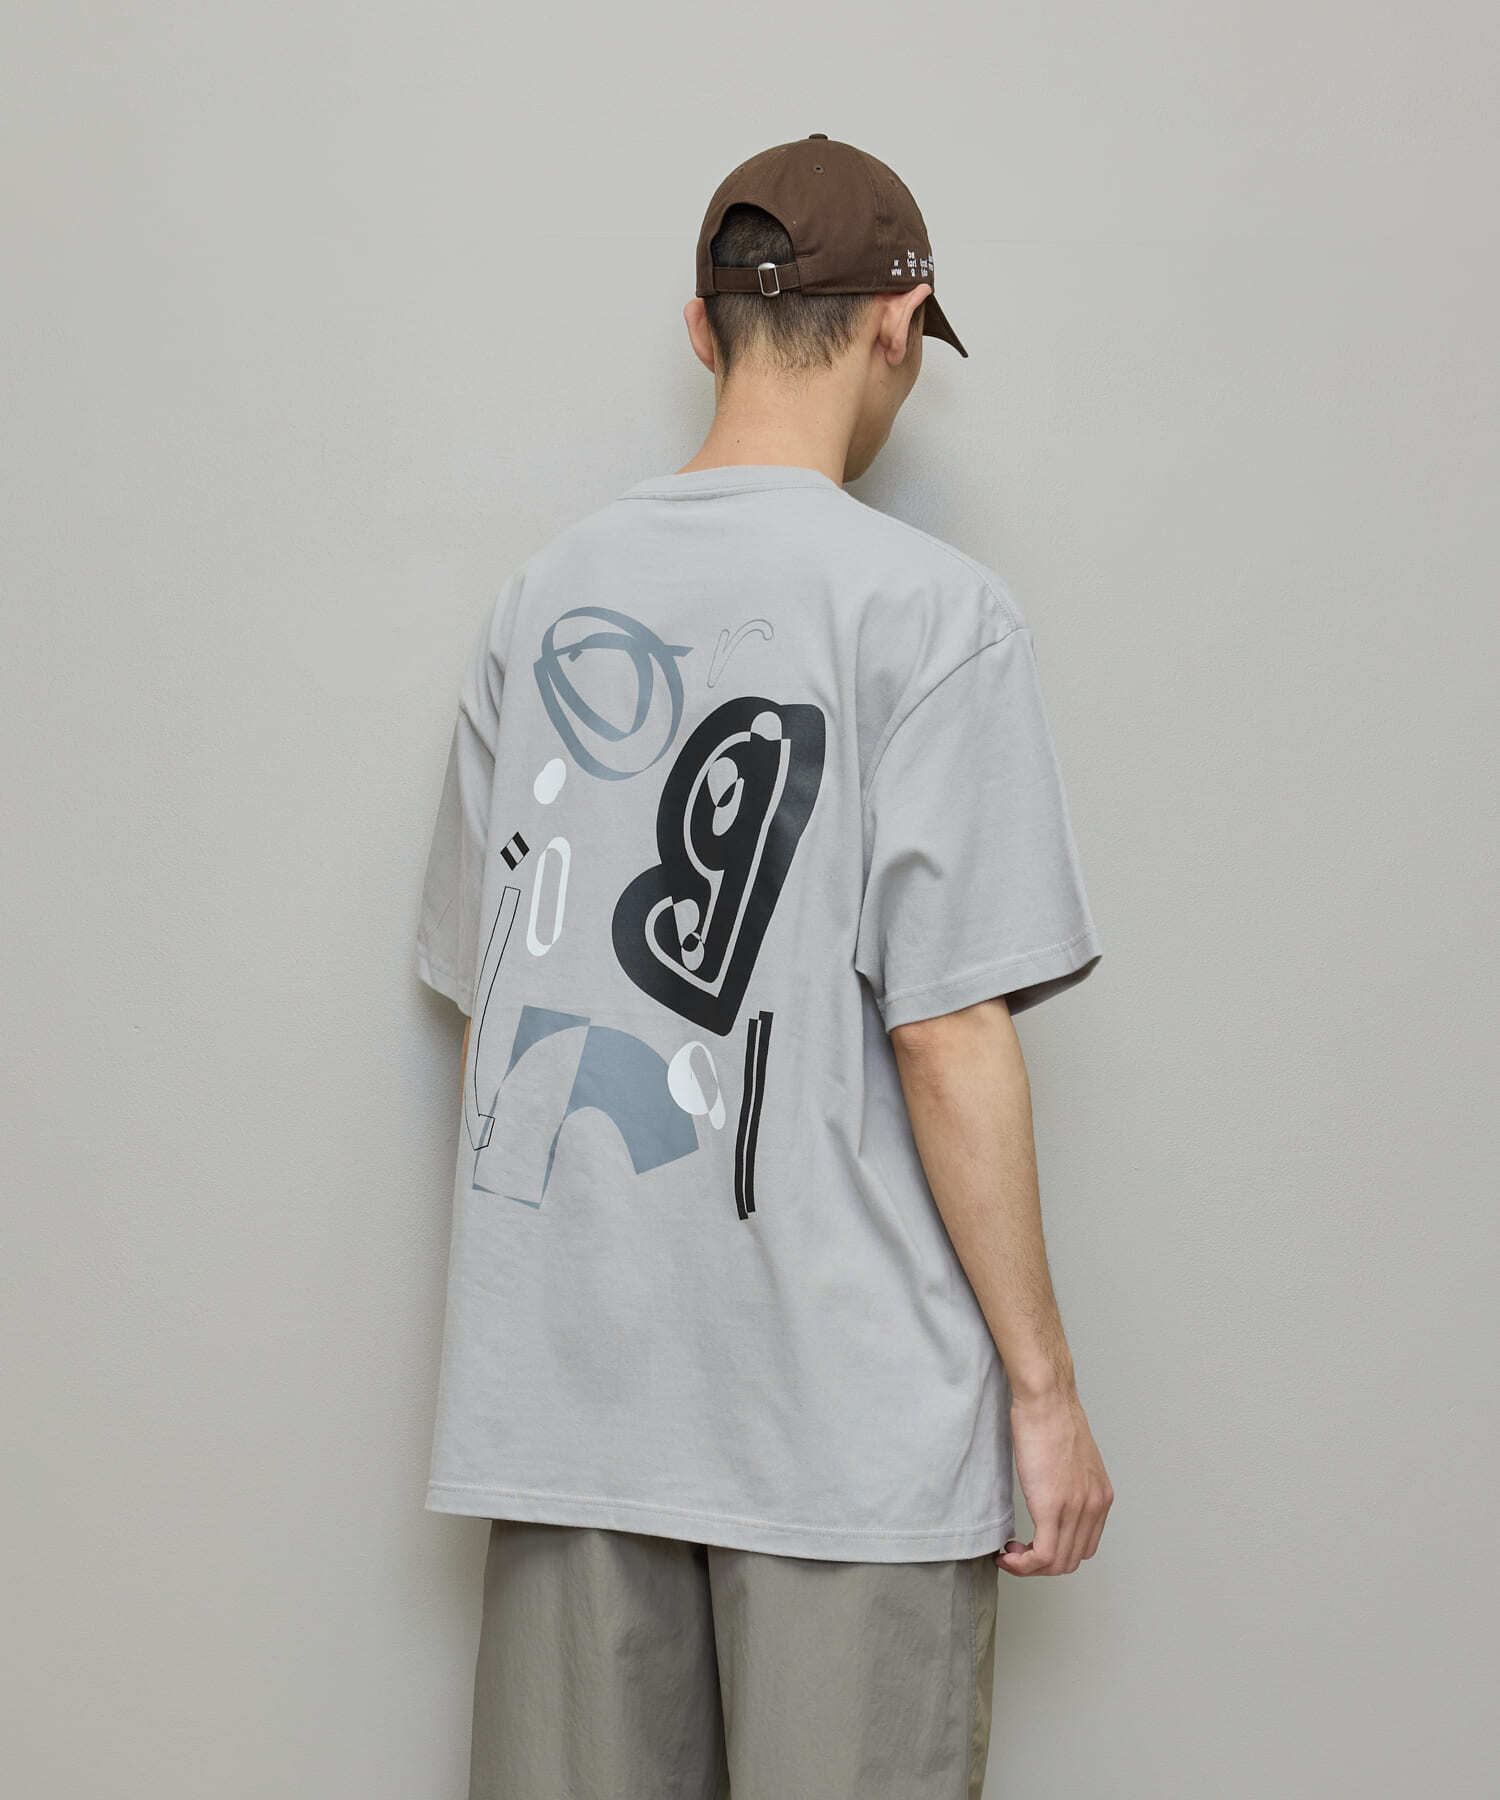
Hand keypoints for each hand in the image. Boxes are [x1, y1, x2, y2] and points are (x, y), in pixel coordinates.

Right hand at [999, 1389, 1112, 1575]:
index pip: (1085, 1546)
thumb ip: (1069, 1482)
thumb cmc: (1051, 1417)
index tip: (1033, 1546)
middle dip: (1041, 1566)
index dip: (1057, 1554)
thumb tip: (1050, 1495)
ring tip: (1010, 1555)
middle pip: (1072, 1560)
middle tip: (1017, 1554)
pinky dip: (1023, 1565)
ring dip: (1030, 1568)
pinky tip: (1008, 1555)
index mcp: (1100, 1496)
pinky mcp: (1051, 1507)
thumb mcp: (1072, 1458)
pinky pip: (1043, 1555)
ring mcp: (1075, 1509)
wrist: (1046, 1398)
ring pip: (1057, 1563)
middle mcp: (1094, 1506)